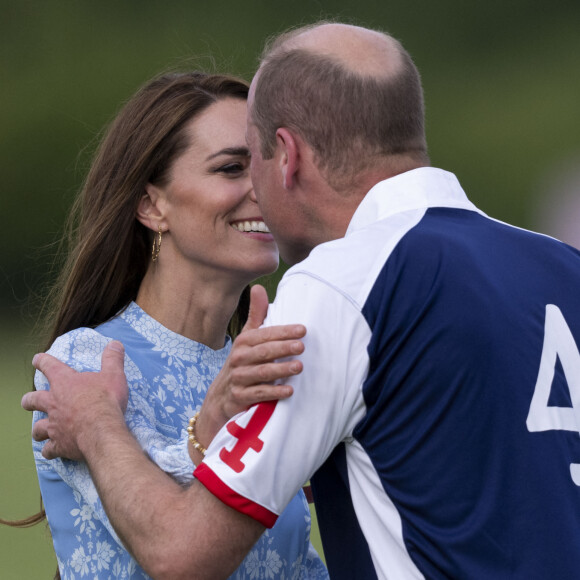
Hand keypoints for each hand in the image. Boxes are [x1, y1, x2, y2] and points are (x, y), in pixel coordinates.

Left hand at [21, 340, 128, 460]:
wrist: (101, 430)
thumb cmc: (106, 399)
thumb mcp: (114, 374)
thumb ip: (112, 359)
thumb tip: (115, 343)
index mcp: (65, 383)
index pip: (49, 366)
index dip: (42, 361)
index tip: (37, 360)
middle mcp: (54, 403)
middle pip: (33, 400)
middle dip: (30, 400)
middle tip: (29, 401)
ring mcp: (54, 425)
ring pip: (38, 428)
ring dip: (38, 429)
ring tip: (40, 431)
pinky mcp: (59, 443)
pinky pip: (49, 449)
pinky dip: (50, 450)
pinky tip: (52, 451)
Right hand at [197, 285, 305, 445]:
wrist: (220, 397)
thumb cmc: (241, 362)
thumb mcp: (247, 338)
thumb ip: (257, 315)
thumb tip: (258, 287)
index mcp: (243, 342)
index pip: (264, 334)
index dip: (283, 332)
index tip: (302, 330)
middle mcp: (239, 358)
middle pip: (263, 352)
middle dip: (282, 348)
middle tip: (302, 347)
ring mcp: (238, 379)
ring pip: (261, 373)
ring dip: (280, 370)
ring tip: (299, 367)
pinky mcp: (238, 397)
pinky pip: (257, 394)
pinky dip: (273, 392)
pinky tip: (289, 390)